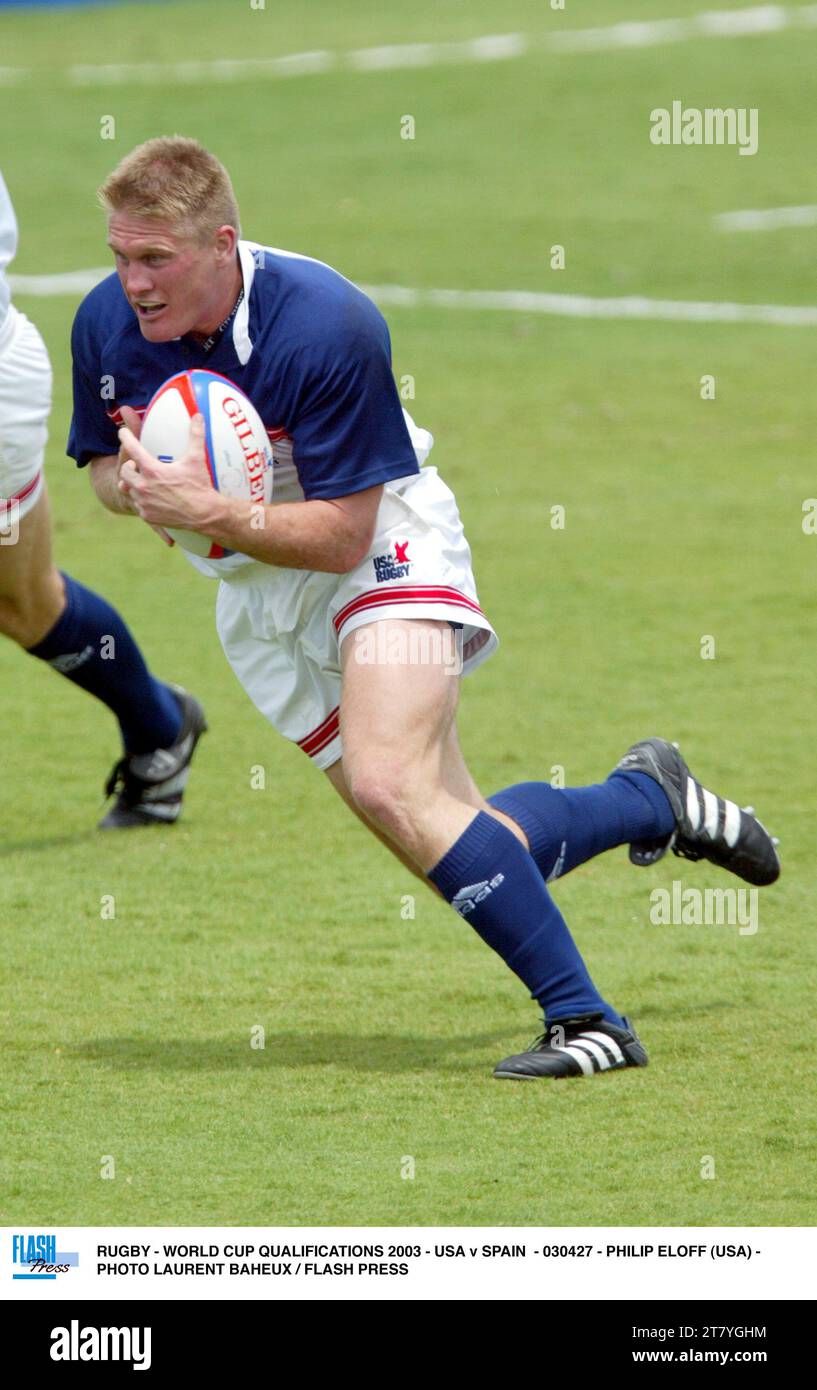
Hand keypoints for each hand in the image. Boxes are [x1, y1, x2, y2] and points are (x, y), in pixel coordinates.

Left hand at [118, 412, 218, 542]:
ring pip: (130, 489)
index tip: (122, 432)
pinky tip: (153, 498)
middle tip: (137, 465)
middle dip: (129, 467)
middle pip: (124, 472)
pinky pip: (138, 505)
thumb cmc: (199, 486)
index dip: (126, 437)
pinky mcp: (148, 516)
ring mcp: (144, 503)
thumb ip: (195, 435)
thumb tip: (198, 416)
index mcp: (153, 471)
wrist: (205, 515)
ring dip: (135, 483)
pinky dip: (143, 500)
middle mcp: (144, 487)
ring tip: (146, 482)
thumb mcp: (196, 459)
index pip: (132, 449)